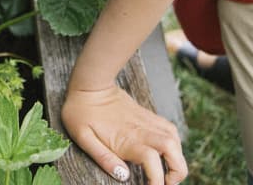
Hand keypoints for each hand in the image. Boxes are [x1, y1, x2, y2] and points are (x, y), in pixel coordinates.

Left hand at [61, 84, 186, 184]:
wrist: (89, 85)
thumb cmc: (81, 112)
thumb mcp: (83, 137)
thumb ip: (103, 158)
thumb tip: (123, 176)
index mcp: (127, 139)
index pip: (152, 161)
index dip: (157, 180)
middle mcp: (142, 130)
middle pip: (173, 150)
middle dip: (177, 171)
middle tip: (167, 183)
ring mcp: (147, 122)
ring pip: (175, 139)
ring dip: (178, 157)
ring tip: (168, 170)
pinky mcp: (147, 115)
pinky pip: (169, 129)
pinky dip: (174, 143)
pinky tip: (165, 151)